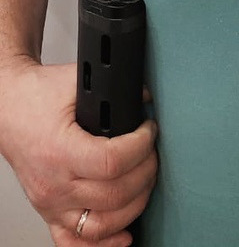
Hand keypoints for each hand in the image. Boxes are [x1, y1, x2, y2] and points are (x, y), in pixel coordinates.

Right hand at [0, 60, 156, 246]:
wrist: (8, 110)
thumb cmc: (35, 97)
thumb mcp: (73, 81)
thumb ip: (112, 89)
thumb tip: (145, 97)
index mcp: (59, 151)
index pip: (112, 163)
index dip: (141, 147)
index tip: (149, 130)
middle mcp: (55, 185)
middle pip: (114, 195)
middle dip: (146, 172)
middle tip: (152, 152)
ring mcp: (51, 204)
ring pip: (102, 225)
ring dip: (134, 206)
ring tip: (144, 181)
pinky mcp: (49, 213)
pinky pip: (75, 242)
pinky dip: (104, 244)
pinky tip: (123, 234)